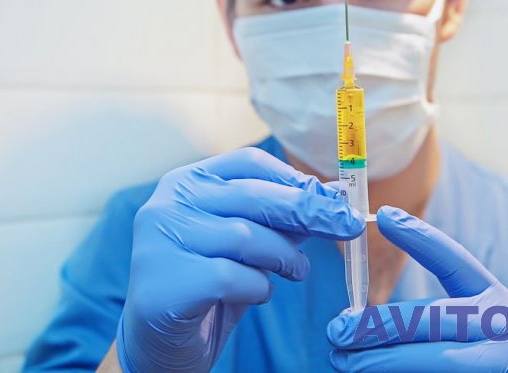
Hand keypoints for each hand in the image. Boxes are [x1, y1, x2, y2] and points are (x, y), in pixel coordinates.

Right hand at [117, 147, 364, 372]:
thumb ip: (279, 219)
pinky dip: (258, 288)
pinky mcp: (165, 283)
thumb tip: (331, 196)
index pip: (247, 162)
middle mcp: (166, 204)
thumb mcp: (247, 245)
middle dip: (308, 211)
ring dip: (285, 256)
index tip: (329, 195)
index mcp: (185, 182)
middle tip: (347, 225)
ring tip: (297, 270)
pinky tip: (256, 294)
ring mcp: (160, 242)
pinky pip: (232, 277)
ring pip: (246, 236)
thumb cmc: (208, 286)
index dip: (293, 177)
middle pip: (253, 195)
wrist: (161, 344)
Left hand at [326, 205, 507, 371]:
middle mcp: (504, 328)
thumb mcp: (486, 331)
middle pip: (432, 319)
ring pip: (432, 359)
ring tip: (343, 360)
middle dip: (377, 326)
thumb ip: (445, 320)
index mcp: (497, 302)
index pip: (455, 262)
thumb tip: (369, 323)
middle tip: (337, 331)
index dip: (420, 238)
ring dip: (380, 360)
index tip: (383, 216)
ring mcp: (504, 363)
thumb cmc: (501, 362)